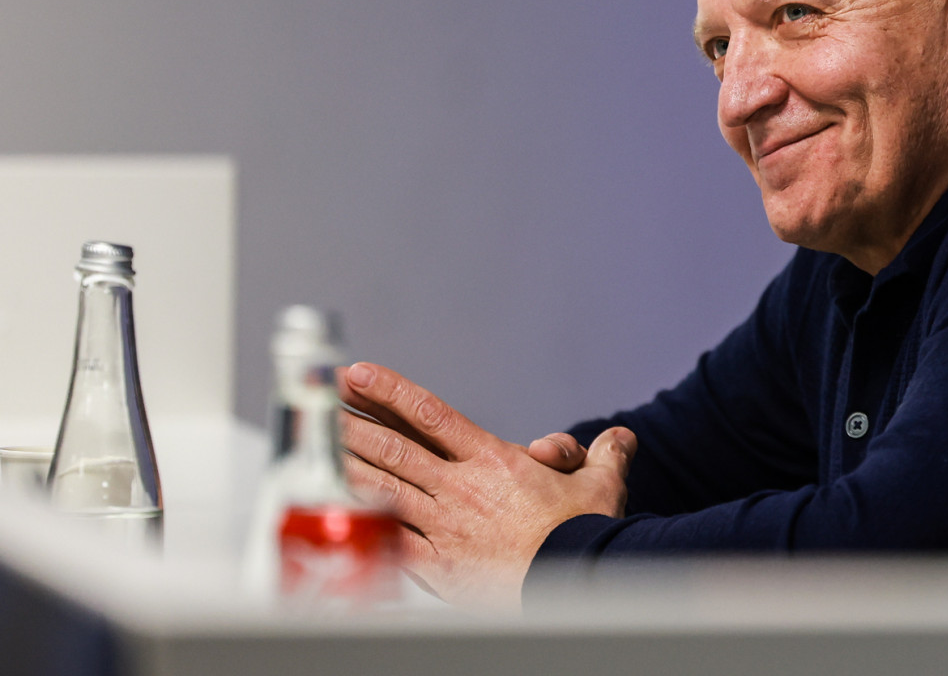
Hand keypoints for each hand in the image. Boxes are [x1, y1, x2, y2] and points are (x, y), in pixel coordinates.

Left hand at [337, 362, 635, 610]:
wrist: (574, 582)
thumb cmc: (584, 535)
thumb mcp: (602, 486)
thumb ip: (605, 455)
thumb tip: (620, 439)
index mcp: (492, 460)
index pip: (431, 414)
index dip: (391, 390)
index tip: (361, 374)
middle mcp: (459, 487)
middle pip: (394, 447)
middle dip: (353, 422)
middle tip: (322, 405)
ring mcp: (443, 527)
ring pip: (382, 488)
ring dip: (348, 466)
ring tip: (318, 449)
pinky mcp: (437, 566)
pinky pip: (390, 540)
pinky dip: (363, 523)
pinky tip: (339, 514)